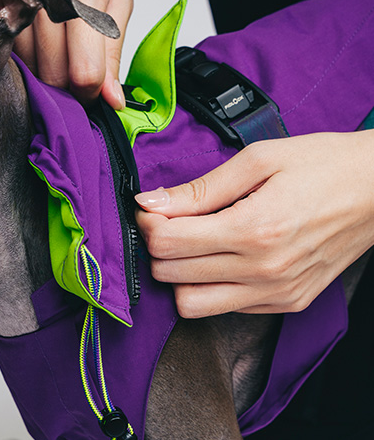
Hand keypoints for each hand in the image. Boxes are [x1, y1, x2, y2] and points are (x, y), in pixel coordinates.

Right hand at [0, 0, 132, 108]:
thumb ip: (113, 54)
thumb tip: (112, 100)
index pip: (84, 70)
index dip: (91, 91)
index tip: (93, 89)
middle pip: (51, 72)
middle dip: (67, 84)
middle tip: (77, 70)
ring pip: (25, 61)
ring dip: (44, 68)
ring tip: (59, 48)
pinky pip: (5, 40)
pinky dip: (24, 51)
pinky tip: (38, 38)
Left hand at [135, 131, 373, 316]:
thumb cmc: (322, 166)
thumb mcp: (258, 161)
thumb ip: (200, 189)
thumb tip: (151, 202)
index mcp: (254, 229)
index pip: (168, 243)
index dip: (147, 223)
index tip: (152, 207)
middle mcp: (263, 271)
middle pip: (171, 275)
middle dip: (157, 246)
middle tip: (168, 221)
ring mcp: (276, 293)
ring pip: (191, 305)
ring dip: (178, 274)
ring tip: (190, 244)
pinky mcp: (286, 303)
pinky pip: (224, 308)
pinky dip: (209, 286)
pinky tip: (220, 258)